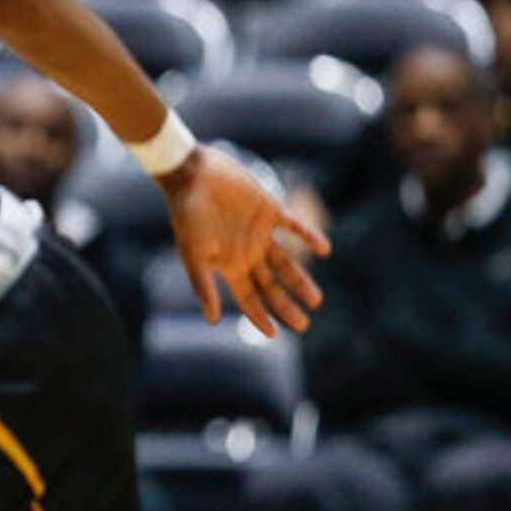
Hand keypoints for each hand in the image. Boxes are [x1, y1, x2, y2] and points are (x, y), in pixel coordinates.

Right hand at [162, 146, 328, 336]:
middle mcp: (247, 252)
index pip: (248, 298)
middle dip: (285, 305)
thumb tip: (212, 320)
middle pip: (271, 285)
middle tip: (304, 324)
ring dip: (301, 281)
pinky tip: (324, 249)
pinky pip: (294, 227)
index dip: (260, 316)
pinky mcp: (270, 210)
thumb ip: (203, 286)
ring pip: (286, 262)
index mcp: (228, 265)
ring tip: (317, 300)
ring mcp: (260, 233)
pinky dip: (309, 236)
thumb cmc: (187, 216)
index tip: (274, 334)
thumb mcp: (193, 255)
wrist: (192, 176)